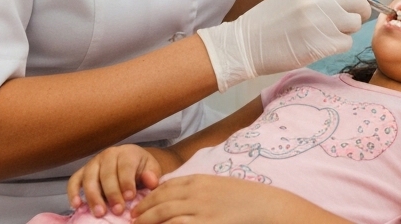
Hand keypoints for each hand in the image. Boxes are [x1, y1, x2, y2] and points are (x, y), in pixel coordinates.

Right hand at [67, 144, 167, 217]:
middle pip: (106, 174)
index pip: (125, 166)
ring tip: (99, 212)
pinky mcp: (83, 172)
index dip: (126, 182)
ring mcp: (93, 163)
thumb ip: (152, 175)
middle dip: (111, 194)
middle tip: (117, 210)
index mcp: (127, 153)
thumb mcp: (152, 169)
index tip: (130, 197)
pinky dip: (73, 192)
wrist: (132, 162)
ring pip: (89, 178)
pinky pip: (74, 180)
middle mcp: (108, 155)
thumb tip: (151, 180)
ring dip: (93, 197)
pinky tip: (76, 205)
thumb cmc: (141, 168)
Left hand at [132, 175, 301, 223]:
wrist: (267, 207)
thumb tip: (180, 196)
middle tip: (133, 219)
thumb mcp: (220, 186)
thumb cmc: (246, 198)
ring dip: (148, 222)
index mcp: (200, 180)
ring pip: (164, 216)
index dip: (150, 197)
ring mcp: (200, 210)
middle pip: (161, 201)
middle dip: (144, 211)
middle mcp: (196, 193)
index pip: (166, 186)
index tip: (141, 205)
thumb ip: (200, 189)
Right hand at [197, 0, 370, 90]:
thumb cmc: (271, 19)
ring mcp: (322, 21)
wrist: (246, 43)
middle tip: (343, 21)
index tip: (352, 1)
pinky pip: (346, 42)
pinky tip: (321, 44)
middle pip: (360, 3)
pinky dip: (338, 45)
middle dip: (357, 13)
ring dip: (346, 30)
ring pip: (355, 24)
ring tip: (327, 33)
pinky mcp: (322, 44)